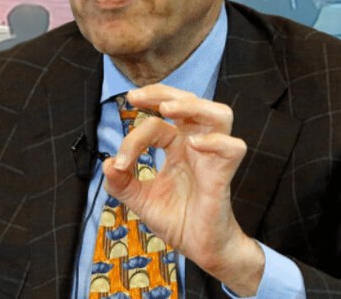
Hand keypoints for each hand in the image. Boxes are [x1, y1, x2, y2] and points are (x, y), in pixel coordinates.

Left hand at [102, 84, 264, 294]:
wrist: (199, 249)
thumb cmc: (177, 220)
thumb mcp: (140, 200)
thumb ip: (121, 183)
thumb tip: (106, 163)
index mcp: (176, 147)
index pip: (156, 124)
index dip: (134, 137)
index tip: (119, 162)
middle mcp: (195, 146)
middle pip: (189, 100)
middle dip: (162, 92)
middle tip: (135, 97)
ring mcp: (211, 158)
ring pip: (219, 114)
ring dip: (192, 105)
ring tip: (167, 109)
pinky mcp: (223, 175)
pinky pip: (233, 148)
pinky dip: (215, 141)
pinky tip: (192, 144)